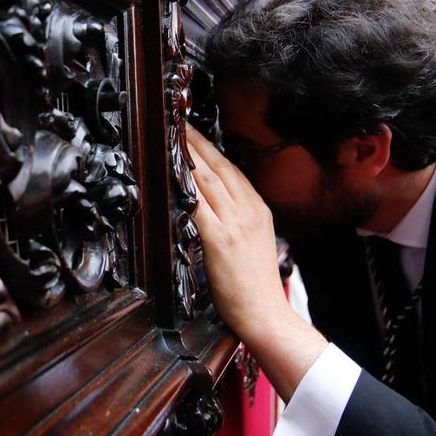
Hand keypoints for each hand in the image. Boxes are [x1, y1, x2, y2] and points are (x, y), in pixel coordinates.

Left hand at [185, 127, 281, 338]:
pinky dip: (183, 188)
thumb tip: (215, 205)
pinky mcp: (220, 239)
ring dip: (187, 157)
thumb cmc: (255, 284)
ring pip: (207, 180)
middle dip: (196, 142)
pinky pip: (197, 206)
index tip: (194, 132)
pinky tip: (170, 176)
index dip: (210, 149)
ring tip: (171, 138)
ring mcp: (235, 223)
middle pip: (218, 167)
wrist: (265, 313)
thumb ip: (238, 218)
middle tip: (177, 122)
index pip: (232, 169)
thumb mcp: (256, 240)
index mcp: (257, 209)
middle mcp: (248, 210)